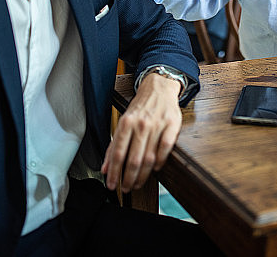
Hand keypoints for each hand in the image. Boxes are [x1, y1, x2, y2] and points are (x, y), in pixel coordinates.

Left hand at [101, 73, 181, 192]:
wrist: (159, 88)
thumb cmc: (140, 107)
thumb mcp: (123, 122)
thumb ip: (113, 145)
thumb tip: (104, 168)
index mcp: (126, 122)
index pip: (117, 153)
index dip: (113, 172)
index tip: (111, 184)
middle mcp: (141, 124)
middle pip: (133, 159)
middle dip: (128, 178)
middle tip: (126, 188)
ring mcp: (157, 125)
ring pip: (149, 157)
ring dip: (142, 175)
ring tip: (137, 183)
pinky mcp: (172, 125)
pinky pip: (165, 149)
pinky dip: (160, 162)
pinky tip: (155, 169)